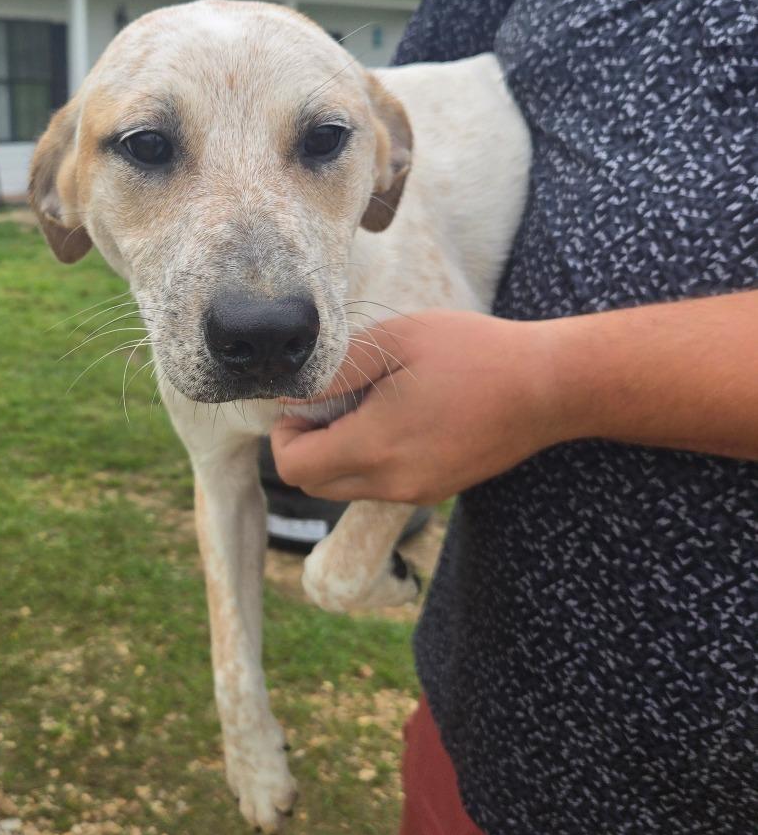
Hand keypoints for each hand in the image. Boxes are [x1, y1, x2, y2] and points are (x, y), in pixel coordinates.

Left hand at [270, 310, 559, 504]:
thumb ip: (334, 373)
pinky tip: (399, 416)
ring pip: (346, 486)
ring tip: (371, 402)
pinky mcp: (437, 489)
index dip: (285, 433)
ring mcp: (417, 492)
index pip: (294, 468)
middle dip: (306, 444)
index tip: (306, 401)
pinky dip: (370, 458)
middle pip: (314, 483)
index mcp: (376, 447)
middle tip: (333, 399)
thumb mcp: (394, 341)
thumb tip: (290, 397)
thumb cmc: (473, 353)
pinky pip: (380, 484)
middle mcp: (393, 483)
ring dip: (338, 451)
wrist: (549, 386)